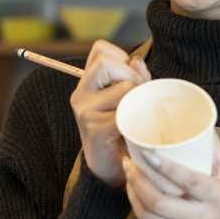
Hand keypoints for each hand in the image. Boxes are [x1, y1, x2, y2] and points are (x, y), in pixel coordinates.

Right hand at [70, 40, 150, 187]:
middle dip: (132, 75)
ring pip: (123, 86)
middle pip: (107, 62)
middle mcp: (81, 94)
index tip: (129, 77)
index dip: (121, 56)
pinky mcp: (96, 129)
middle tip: (137, 95)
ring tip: (137, 113)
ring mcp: (86, 111)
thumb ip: (134, 76)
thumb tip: (137, 60)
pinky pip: (126, 111)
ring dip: (138, 97)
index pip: (100, 49)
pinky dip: (137, 117)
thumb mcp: (127, 97)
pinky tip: (135, 127)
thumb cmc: (123, 129)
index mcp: (87, 83)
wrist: (112, 169)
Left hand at [122, 131, 219, 218]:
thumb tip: (195, 119)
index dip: (167, 167)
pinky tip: (134, 195)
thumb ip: (211, 147)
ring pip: (151, 218)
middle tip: (130, 164)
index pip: (190, 181)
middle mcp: (203, 217)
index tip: (148, 152)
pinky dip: (138, 209)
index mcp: (218, 196)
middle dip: (139, 181)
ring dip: (134, 195)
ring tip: (129, 176)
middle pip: (161, 203)